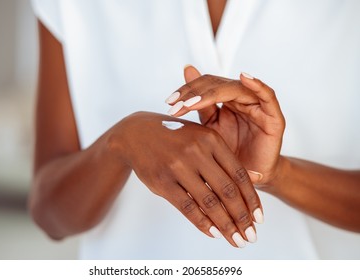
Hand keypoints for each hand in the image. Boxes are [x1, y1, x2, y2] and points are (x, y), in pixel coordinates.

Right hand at [111, 111, 263, 246]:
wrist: (136, 133)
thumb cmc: (175, 137)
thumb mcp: (202, 139)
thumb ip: (227, 158)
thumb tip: (257, 178)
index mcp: (211, 139)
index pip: (239, 175)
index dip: (252, 199)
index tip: (259, 218)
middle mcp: (196, 151)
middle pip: (227, 191)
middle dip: (242, 218)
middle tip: (251, 236)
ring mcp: (177, 167)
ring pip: (209, 202)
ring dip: (226, 226)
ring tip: (236, 240)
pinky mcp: (162, 181)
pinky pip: (187, 207)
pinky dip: (202, 223)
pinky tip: (214, 233)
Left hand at [166, 66, 284, 184]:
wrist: (249, 179)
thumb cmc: (228, 156)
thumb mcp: (209, 131)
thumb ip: (199, 107)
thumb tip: (177, 90)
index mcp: (224, 101)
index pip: (204, 86)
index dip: (187, 91)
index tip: (169, 103)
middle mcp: (240, 99)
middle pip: (217, 84)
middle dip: (194, 93)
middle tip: (175, 103)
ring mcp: (257, 106)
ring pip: (235, 88)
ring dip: (212, 93)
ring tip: (192, 102)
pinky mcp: (273, 117)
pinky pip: (268, 96)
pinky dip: (258, 85)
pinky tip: (244, 78)